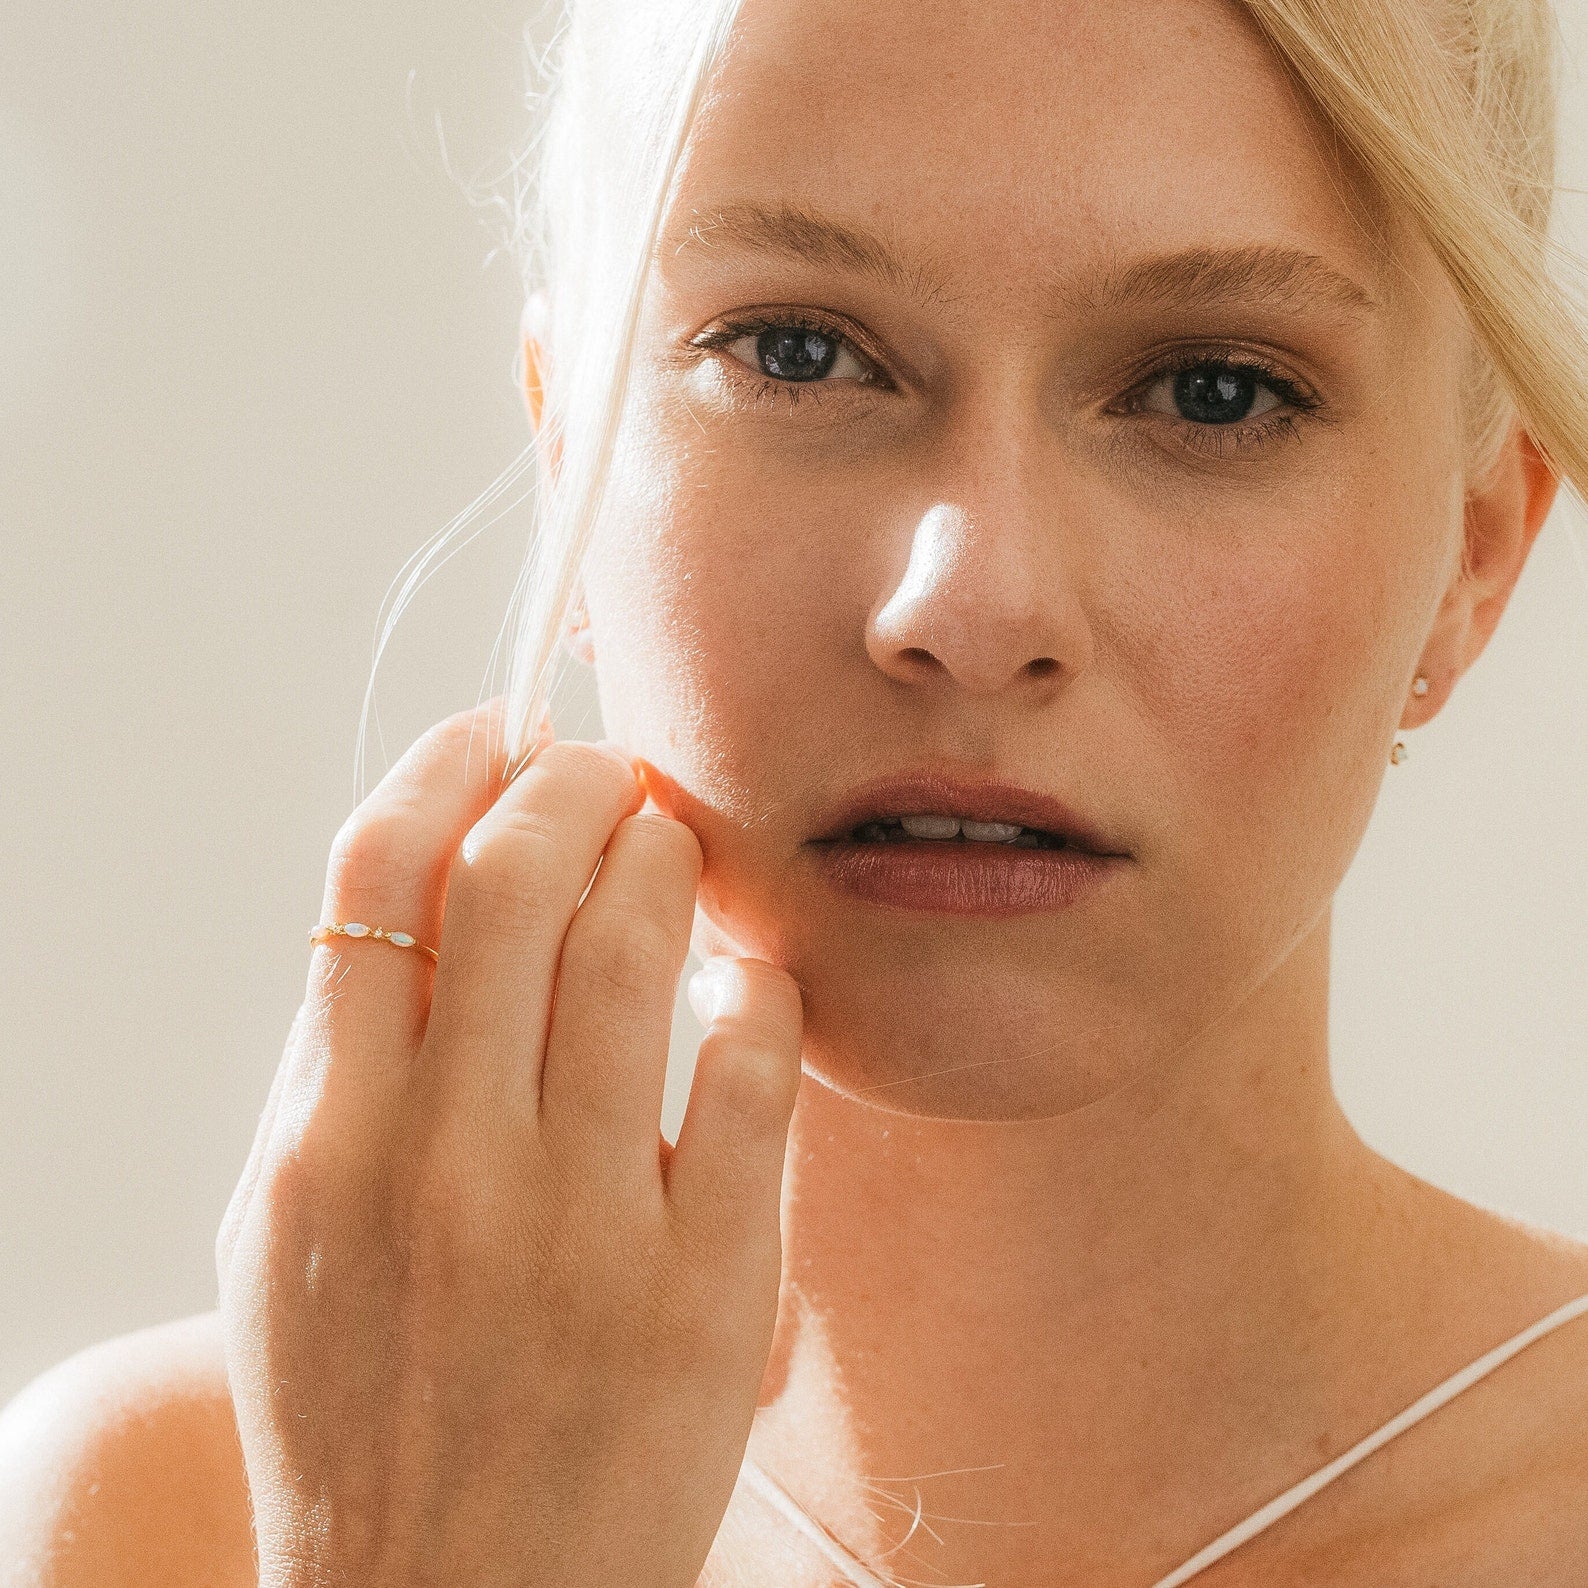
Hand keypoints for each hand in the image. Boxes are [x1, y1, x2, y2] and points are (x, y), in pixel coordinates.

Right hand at [215, 703, 803, 1587]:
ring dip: (663, 852)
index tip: (497, 730)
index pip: (375, 877)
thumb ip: (345, 1064)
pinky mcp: (706, 1282)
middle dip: (573, 778)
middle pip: (513, 874)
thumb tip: (428, 885)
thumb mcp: (294, 1235)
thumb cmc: (374, 1409)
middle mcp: (442, 1166)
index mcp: (323, 1143)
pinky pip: (748, 1064)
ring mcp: (578, 1225)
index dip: (446, 769)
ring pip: (631, 944)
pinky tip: (744, 969)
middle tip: (608, 768)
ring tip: (670, 838)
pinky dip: (754, 982)